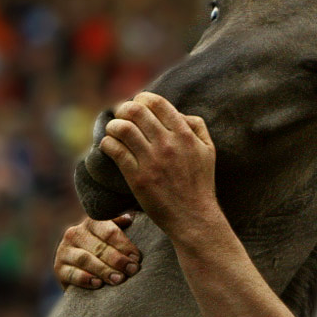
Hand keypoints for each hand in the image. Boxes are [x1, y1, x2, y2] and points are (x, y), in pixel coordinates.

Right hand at [54, 215, 141, 289]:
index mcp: (91, 223)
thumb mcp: (114, 239)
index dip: (124, 245)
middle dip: (117, 260)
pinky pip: (72, 274)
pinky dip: (86, 279)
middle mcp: (74, 233)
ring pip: (85, 259)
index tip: (136, 258)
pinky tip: (98, 284)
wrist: (85, 274)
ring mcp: (64, 250)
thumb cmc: (107, 253)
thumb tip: (130, 217)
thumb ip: (121, 227)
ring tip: (119, 279)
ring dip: (104, 270)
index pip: (109, 232)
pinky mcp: (59, 268)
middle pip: (99, 247)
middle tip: (132, 270)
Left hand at [99, 93, 217, 243]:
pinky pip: (116, 151)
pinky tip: (108, 146)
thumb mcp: (208, 151)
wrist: (194, 218)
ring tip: (113, 131)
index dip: (141, 99)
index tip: (136, 105)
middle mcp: (168, 144)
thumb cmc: (200, 184)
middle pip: (136, 111)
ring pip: (122, 128)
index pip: (156, 102)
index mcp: (184, 134)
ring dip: (113, 126)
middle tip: (120, 116)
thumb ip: (196, 127)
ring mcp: (152, 161)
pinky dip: (108, 144)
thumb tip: (178, 112)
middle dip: (123, 110)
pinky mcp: (138, 178)